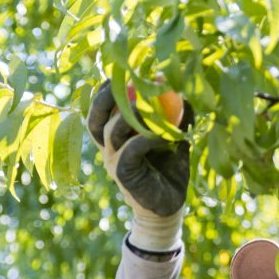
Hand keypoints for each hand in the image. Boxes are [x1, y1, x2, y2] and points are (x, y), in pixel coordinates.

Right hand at [87, 79, 193, 251]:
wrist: (169, 206)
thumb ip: (177, 115)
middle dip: (108, 96)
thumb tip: (183, 88)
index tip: (122, 72)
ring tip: (154, 109)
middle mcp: (107, 149)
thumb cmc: (170, 169)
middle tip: (131, 81)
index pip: (99, 110)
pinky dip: (147, 138)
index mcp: (114, 137)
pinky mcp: (123, 175)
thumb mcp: (174, 137)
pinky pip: (130, 150)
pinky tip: (165, 137)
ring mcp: (112, 162)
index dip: (105, 91)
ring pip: (113, 131)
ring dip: (134, 116)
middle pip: (95, 117)